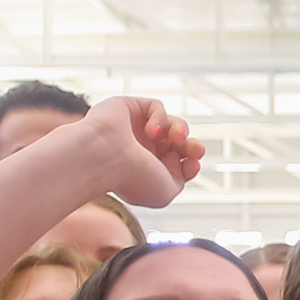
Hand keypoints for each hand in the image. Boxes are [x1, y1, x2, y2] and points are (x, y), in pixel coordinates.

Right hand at [79, 95, 202, 206]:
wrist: (105, 159)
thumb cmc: (132, 179)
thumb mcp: (166, 192)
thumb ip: (180, 180)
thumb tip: (186, 162)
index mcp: (145, 171)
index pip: (176, 163)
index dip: (190, 162)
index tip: (191, 165)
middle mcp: (139, 150)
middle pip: (177, 143)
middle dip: (190, 145)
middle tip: (194, 149)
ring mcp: (134, 129)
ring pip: (170, 123)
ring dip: (180, 129)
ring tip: (176, 137)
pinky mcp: (128, 108)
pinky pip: (156, 107)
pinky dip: (160, 117)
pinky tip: (152, 131)